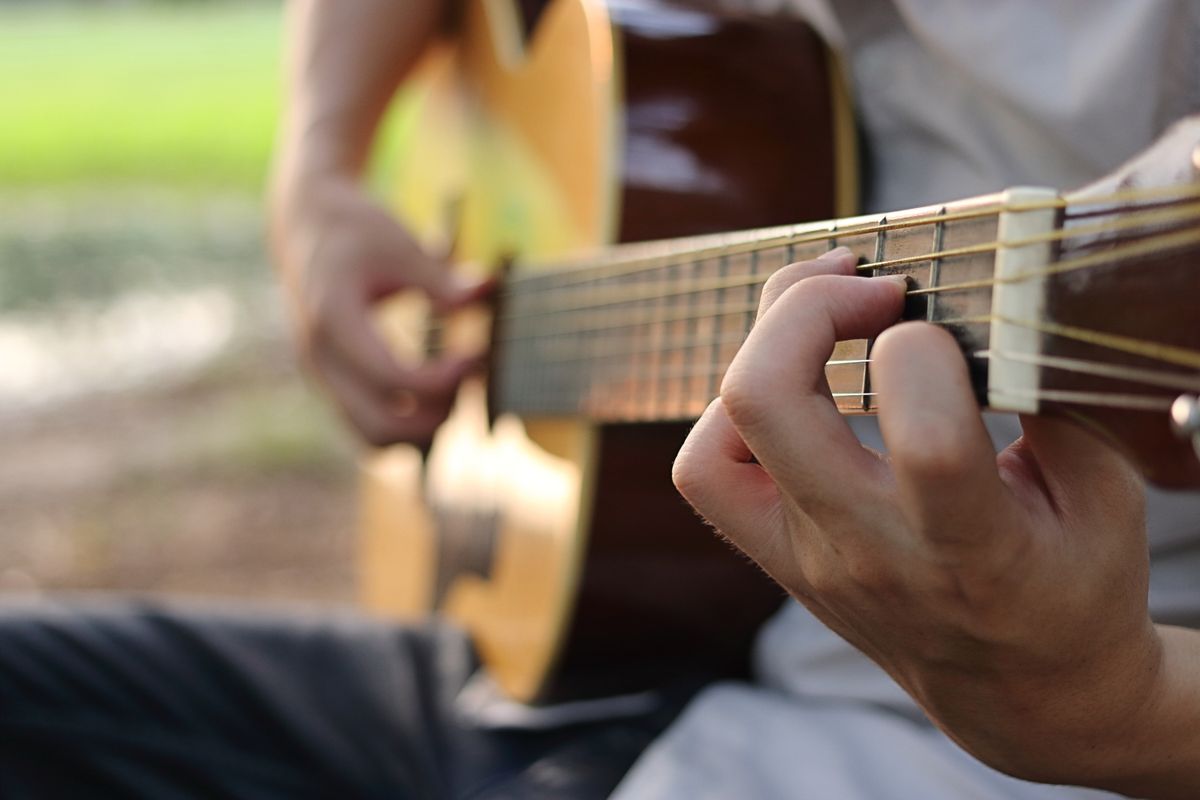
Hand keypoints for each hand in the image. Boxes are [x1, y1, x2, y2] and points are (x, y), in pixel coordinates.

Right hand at [270, 176, 487, 447]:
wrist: (306, 225)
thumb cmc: (357, 230)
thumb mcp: (400, 245)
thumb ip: (441, 278)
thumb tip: (486, 291)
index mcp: (334, 320)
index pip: (393, 379)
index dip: (444, 379)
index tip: (478, 357)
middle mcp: (321, 359)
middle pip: (381, 427)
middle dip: (435, 415)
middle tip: (470, 380)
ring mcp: (323, 377)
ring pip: (373, 439)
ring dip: (422, 428)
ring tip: (456, 389)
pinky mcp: (333, 383)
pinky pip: (369, 426)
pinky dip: (407, 422)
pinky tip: (437, 390)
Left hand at [673, 249, 1163, 785]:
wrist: (1021, 696)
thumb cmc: (1073, 587)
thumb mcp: (1107, 498)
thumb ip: (1052, 402)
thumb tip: (987, 303)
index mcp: (972, 546)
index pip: (924, 439)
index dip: (921, 348)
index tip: (939, 322)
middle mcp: (869, 552)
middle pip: (766, 404)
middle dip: (803, 307)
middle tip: (866, 283)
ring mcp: (807, 559)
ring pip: (715, 440)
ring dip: (757, 349)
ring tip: (819, 315)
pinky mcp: (776, 558)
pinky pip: (708, 471)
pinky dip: (732, 410)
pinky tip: (795, 382)